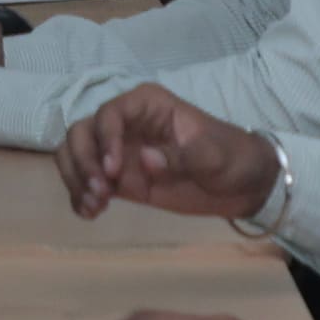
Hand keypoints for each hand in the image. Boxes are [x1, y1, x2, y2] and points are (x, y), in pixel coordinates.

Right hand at [61, 85, 282, 223]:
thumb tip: (144, 159)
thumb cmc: (232, 158)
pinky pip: (86, 182)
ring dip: (76, 179)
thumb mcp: (215, 156)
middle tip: (101, 193)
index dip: (104, 140)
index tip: (113, 172)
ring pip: (75, 154)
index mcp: (147, 105)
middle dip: (82, 162)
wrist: (243, 185)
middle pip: (82, 132)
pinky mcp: (120, 180)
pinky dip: (80, 197)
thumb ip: (181, 156)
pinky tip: (91, 214)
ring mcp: (119, 152)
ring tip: (95, 206)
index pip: (109, 114)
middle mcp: (126, 124)